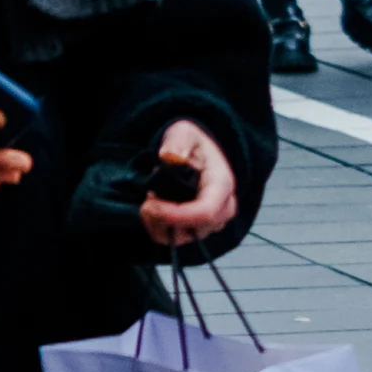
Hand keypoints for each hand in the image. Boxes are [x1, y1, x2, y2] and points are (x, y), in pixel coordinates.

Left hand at [139, 118, 240, 246]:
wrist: (196, 154)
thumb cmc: (191, 144)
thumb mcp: (183, 133)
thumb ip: (177, 142)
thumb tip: (170, 156)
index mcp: (222, 185)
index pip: (205, 211)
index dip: (176, 215)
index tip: (150, 205)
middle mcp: (223, 208)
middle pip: (194, 229)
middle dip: (162, 217)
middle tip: (148, 197)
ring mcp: (212, 222)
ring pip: (182, 237)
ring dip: (158, 222)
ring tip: (151, 199)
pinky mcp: (198, 229)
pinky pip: (175, 239)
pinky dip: (157, 227)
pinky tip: (153, 209)